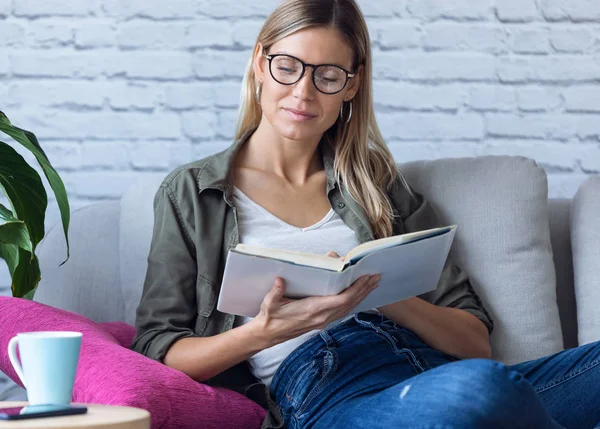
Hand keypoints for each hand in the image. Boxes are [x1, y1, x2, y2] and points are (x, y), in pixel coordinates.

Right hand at [252, 251, 380, 346]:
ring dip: (361, 295)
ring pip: (349, 308)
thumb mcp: (270, 303)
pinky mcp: (322, 322)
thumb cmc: (270, 316)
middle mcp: (322, 317)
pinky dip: (353, 301)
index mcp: (312, 310)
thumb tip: (280, 280)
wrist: (268, 334)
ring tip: (372, 283)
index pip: (341, 300)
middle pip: (350, 303)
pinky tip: (359, 295)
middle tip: (376, 276)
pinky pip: (343, 311)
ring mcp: (323, 321)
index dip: (356, 289)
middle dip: (364, 289)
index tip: (365, 277)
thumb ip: (276, 292)